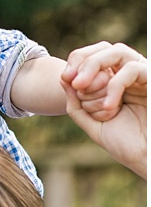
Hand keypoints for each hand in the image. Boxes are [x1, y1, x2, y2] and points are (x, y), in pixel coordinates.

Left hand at [62, 42, 146, 177]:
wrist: (147, 158)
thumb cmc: (125, 143)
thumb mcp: (92, 123)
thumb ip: (75, 104)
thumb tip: (63, 79)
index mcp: (114, 80)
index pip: (94, 55)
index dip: (77, 61)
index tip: (64, 79)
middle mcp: (130, 74)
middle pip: (104, 48)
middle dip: (83, 61)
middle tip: (72, 81)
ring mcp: (144, 76)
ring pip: (118, 52)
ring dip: (94, 67)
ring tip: (81, 87)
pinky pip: (133, 69)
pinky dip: (115, 85)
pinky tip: (110, 107)